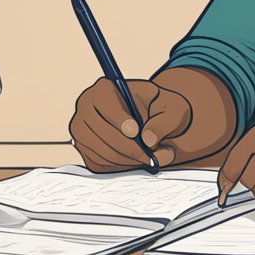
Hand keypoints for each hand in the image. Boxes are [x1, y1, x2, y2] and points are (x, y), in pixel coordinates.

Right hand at [68, 78, 192, 171]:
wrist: (153, 121)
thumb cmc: (160, 109)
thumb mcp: (173, 107)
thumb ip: (165, 120)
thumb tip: (148, 140)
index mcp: (104, 88)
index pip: (104, 102)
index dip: (118, 118)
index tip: (135, 131)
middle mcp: (87, 108)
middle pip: (101, 132)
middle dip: (130, 148)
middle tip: (152, 156)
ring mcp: (82, 130)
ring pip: (102, 151)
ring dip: (129, 159)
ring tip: (152, 158)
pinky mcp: (84, 149)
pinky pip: (100, 163)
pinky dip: (121, 165)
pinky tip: (137, 159)